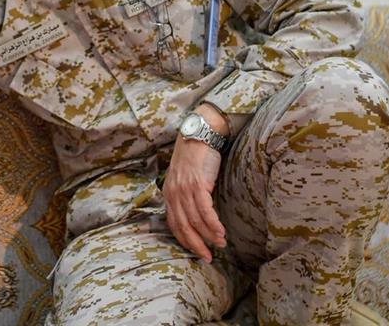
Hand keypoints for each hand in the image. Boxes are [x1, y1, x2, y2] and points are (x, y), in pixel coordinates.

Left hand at [162, 105, 227, 261]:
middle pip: (182, 226)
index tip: (196, 251)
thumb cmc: (195, 154)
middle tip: (207, 257)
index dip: (185, 240)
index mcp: (168, 192)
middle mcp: (173, 192)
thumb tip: (196, 213)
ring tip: (220, 245)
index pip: (173, 223)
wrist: (200, 132)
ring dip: (208, 236)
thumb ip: (185, 193)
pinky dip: (213, 224)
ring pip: (195, 220)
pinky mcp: (197, 184)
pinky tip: (220, 233)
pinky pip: (205, 210)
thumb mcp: (184, 176)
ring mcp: (184, 189)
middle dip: (195, 244)